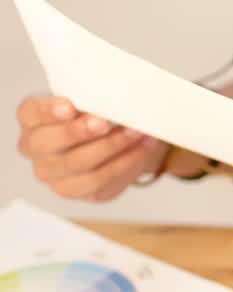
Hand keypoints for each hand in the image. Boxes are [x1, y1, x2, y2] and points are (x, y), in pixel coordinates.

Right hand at [16, 95, 168, 201]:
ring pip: (77, 162)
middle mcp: (34, 147)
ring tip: (135, 132)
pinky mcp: (72, 189)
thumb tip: (112, 101)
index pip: (31, 113)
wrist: (108, 148)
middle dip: (79, 132)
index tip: (70, 107)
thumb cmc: (92, 118)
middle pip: (47, 142)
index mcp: (32, 120)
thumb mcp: (89, 104)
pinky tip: (142, 147)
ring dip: (111, 146)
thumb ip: (92, 102)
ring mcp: (50, 172)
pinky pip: (99, 178)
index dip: (48, 110)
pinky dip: (125, 161)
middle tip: (103, 123)